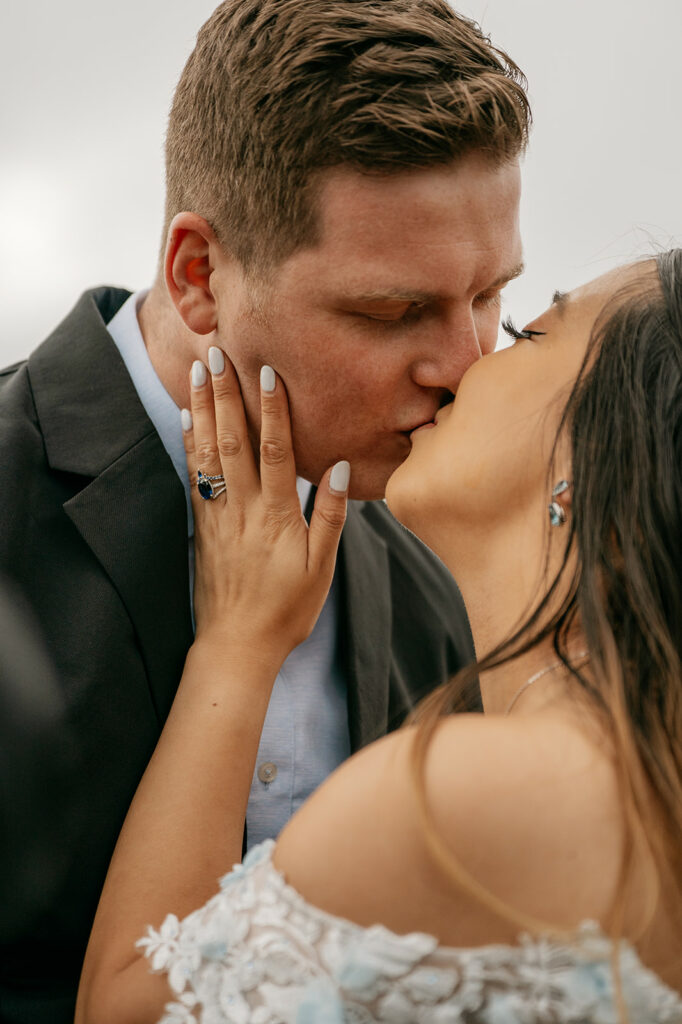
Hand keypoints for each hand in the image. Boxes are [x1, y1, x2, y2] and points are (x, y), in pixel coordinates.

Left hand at [182, 350, 349, 669]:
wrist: (237, 645)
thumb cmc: (287, 609)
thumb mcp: (321, 568)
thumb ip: (329, 516)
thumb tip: (336, 467)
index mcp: (276, 516)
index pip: (274, 451)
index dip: (270, 410)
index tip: (264, 372)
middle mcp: (243, 509)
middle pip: (232, 441)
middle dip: (224, 395)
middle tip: (216, 354)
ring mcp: (218, 516)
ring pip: (207, 454)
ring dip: (201, 410)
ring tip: (196, 373)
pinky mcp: (203, 527)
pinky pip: (194, 478)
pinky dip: (189, 446)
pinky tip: (186, 421)